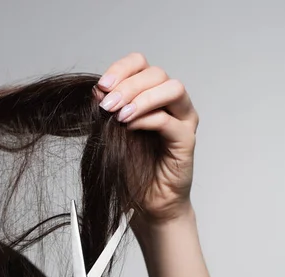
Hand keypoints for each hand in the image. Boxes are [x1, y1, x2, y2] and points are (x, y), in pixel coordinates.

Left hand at [94, 52, 198, 224]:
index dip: (121, 70)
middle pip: (156, 73)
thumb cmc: (132, 170)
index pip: (141, 65)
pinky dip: (147, 119)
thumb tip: (97, 89)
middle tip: (107, 106)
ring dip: (141, 98)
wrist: (147, 203)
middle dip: (128, 86)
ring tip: (120, 115)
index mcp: (151, 96)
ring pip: (172, 88)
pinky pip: (170, 120)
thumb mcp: (112, 134)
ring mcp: (182, 121)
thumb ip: (108, 111)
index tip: (101, 87)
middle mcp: (171, 104)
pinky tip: (129, 127)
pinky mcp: (186, 141)